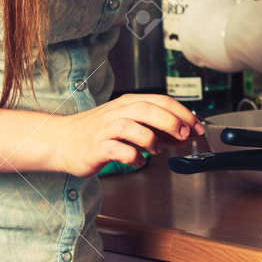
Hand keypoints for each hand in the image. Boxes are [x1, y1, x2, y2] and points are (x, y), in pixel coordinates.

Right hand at [48, 94, 204, 176]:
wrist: (63, 141)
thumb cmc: (98, 132)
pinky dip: (133, 157)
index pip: (162, 101)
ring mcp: (106, 129)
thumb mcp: (130, 123)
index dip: (184, 113)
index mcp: (129, 103)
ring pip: (133, 127)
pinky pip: (119, 151)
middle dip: (172, 122)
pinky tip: (138, 161)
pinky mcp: (97, 147)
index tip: (198, 127)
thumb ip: (156, 128)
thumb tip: (183, 134)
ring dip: (151, 139)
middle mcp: (118, 112)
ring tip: (157, 150)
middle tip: (185, 135)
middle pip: (149, 110)